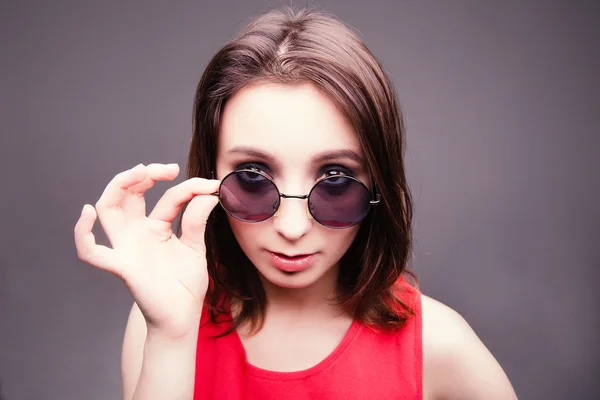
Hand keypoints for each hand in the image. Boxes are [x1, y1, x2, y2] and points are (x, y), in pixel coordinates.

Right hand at [74, 163, 219, 338]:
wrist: (182, 316)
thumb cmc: (186, 283)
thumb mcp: (196, 247)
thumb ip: (197, 222)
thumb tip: (208, 195)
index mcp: (157, 226)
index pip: (169, 196)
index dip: (190, 187)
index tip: (212, 185)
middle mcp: (138, 232)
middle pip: (128, 193)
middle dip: (144, 174)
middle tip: (168, 168)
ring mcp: (127, 246)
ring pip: (108, 209)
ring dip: (118, 186)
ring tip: (138, 172)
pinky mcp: (121, 265)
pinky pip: (92, 251)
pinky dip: (83, 232)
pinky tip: (88, 212)